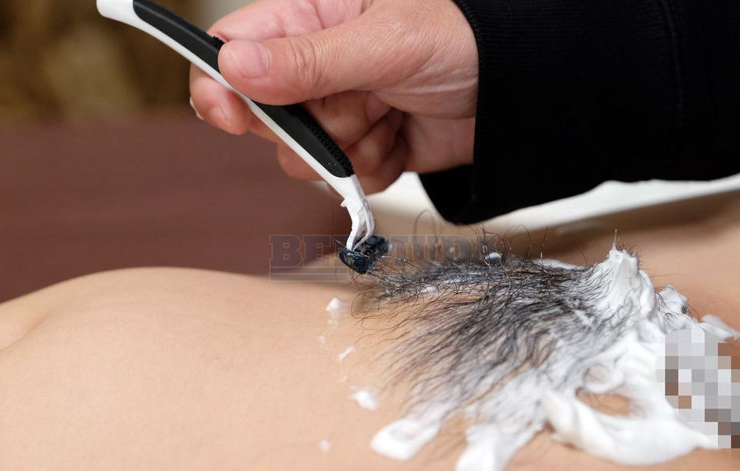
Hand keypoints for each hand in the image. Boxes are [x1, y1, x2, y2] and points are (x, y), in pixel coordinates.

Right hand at [189, 0, 477, 192]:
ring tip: (391, 112)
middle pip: (266, 118)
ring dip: (351, 147)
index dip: (220, 85)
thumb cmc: (466, 38)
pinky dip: (377, 167)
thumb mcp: (386, 41)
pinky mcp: (365, 150)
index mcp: (311, 20)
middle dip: (311, 125)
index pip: (233, 50)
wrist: (519, 91)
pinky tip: (403, 137)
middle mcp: (317, 69)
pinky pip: (346, 180)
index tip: (230, 116)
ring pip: (304, 158)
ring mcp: (340, 113)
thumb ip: (309, 59)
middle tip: (358, 101)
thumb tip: (233, 68)